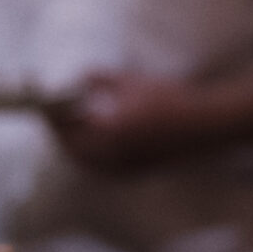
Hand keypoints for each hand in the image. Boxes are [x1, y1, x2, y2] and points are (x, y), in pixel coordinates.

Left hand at [47, 72, 216, 173]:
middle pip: (72, 150)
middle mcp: (111, 156)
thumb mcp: (131, 81)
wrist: (206, 125)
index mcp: (106, 133)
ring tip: (78, 126)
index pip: (64, 126)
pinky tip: (100, 141)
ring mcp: (124, 168)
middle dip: (62, 132)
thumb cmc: (170, 99)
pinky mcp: (136, 172)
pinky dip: (93, 157)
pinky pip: (103, 168)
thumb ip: (99, 80)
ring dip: (77, 146)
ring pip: (87, 163)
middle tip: (60, 115)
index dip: (52, 114)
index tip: (46, 101)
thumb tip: (79, 79)